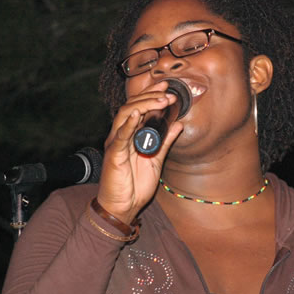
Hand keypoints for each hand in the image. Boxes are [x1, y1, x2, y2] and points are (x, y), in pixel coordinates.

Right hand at [96, 81, 183, 223]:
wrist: (123, 207)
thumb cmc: (135, 185)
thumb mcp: (157, 159)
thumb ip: (166, 141)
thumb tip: (179, 124)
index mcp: (131, 135)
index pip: (139, 107)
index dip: (151, 94)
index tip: (167, 87)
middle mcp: (121, 135)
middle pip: (131, 106)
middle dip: (150, 96)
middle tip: (168, 93)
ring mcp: (116, 144)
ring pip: (124, 116)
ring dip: (143, 105)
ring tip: (160, 101)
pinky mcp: (113, 155)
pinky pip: (119, 137)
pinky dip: (127, 125)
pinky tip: (135, 116)